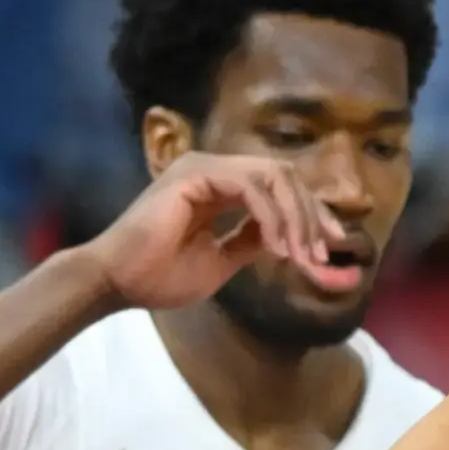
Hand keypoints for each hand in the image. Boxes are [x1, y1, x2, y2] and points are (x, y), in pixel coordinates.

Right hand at [82, 152, 343, 309]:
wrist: (117, 282)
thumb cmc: (158, 276)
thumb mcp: (221, 261)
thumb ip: (251, 243)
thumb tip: (286, 242)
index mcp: (220, 188)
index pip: (278, 187)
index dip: (310, 214)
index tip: (330, 248)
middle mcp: (215, 170)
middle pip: (283, 176)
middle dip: (312, 214)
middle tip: (322, 254)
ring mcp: (205, 167)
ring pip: (273, 176)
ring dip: (296, 217)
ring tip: (302, 255)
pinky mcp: (196, 174)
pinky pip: (251, 188)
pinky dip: (272, 217)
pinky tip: (277, 248)